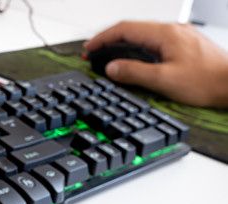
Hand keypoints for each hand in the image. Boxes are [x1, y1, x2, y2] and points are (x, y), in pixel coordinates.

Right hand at [85, 21, 227, 107]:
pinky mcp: (184, 46)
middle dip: (109, 41)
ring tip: (110, 58)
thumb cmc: (206, 81)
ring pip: (143, 36)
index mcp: (164, 34)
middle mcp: (172, 31)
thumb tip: (112, 67)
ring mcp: (179, 37)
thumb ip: (134, 72)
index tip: (89, 49)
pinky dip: (138, 50)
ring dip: (123, 46)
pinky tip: (135, 60)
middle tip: (94, 54)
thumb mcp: (163, 80)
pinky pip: (154, 42)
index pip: (124, 29)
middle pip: (132, 30)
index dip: (102, 39)